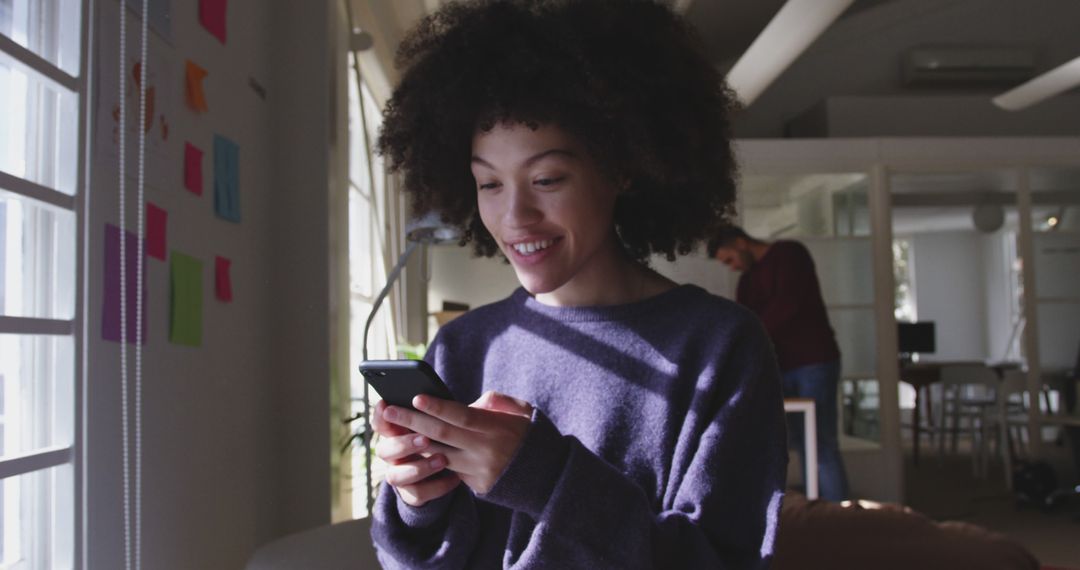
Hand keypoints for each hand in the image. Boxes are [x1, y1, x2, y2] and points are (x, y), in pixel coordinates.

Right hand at [373, 399, 460, 506]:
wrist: (459, 465)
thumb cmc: (459, 432)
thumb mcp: (458, 417)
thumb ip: (459, 408)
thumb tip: (484, 403)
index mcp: (398, 428)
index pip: (381, 421)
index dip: (380, 415)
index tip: (387, 406)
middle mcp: (394, 452)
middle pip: (385, 449)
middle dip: (403, 443)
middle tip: (424, 439)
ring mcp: (402, 474)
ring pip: (395, 476)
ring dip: (418, 468)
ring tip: (442, 460)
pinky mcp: (413, 493)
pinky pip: (417, 494)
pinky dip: (436, 487)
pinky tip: (454, 479)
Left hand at [381, 391, 532, 493]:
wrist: (549, 475)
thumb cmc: (531, 435)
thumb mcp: (522, 412)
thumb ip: (497, 402)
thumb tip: (472, 402)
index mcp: (496, 429)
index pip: (460, 416)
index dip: (437, 406)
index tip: (415, 396)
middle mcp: (485, 451)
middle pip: (441, 434)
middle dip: (412, 421)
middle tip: (389, 410)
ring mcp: (479, 471)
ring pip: (439, 454)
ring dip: (415, 442)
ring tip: (394, 430)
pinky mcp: (477, 486)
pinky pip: (451, 469)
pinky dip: (433, 458)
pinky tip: (414, 448)